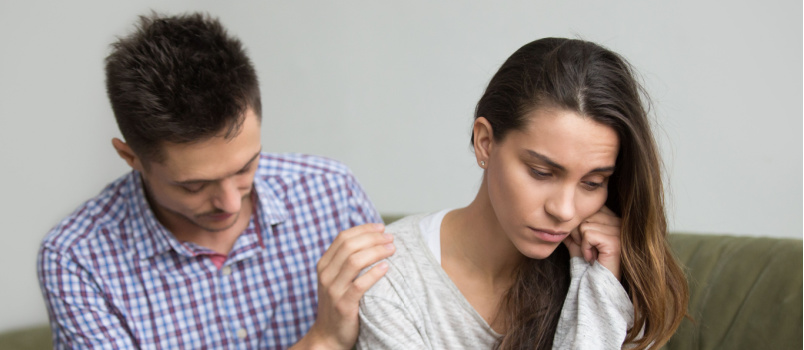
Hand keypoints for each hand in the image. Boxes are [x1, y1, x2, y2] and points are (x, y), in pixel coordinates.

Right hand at [294, 223, 394, 349]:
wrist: (329, 336)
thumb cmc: (339, 304)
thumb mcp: (336, 279)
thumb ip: (347, 261)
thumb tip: (371, 238)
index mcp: (324, 265)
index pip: (343, 237)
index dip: (364, 229)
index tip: (381, 227)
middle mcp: (326, 275)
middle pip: (350, 246)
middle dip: (373, 238)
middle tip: (390, 238)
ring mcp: (333, 290)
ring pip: (354, 261)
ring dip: (376, 251)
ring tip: (392, 249)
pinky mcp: (343, 305)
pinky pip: (359, 285)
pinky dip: (374, 273)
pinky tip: (386, 267)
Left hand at [563, 206, 621, 280]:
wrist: (597, 286)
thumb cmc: (589, 265)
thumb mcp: (578, 243)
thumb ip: (572, 229)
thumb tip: (561, 218)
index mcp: (613, 219)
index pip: (590, 208)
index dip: (580, 224)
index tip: (585, 242)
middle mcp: (619, 222)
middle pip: (586, 215)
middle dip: (578, 233)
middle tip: (586, 249)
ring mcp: (619, 231)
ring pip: (585, 225)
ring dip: (582, 242)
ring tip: (590, 254)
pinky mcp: (614, 242)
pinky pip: (588, 235)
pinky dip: (585, 248)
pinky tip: (592, 258)